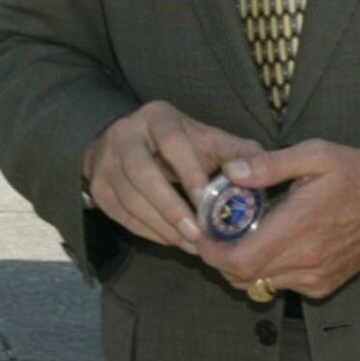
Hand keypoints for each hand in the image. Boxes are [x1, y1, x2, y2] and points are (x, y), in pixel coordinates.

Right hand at [82, 100, 265, 253]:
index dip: (188, 171)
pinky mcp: (98, 185)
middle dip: (172, 207)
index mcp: (157, 117)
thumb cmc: (183, 145)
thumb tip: (260, 173)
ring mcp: (106, 160)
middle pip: (142, 172)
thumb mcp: (210, 140)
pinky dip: (147, 231)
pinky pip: (120, 213)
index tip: (207, 200)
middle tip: (197, 234)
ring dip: (161, 225)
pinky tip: (170, 240)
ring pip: (129, 197)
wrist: (132, 144)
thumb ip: (239, 153)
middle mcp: (125, 133)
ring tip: (188, 243)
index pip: (171, 142)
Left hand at [196, 142, 359, 299]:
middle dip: (219, 257)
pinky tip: (271, 242)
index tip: (201, 232)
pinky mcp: (323, 285)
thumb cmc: (359, 173)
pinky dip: (265, 270)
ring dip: (240, 264)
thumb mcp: (316, 154)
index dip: (212, 252)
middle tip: (214, 231)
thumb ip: (271, 164)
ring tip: (241, 233)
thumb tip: (231, 172)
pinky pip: (280, 285)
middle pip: (242, 276)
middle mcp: (307, 259)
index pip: (240, 259)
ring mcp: (316, 277)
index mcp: (300, 226)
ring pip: (258, 284)